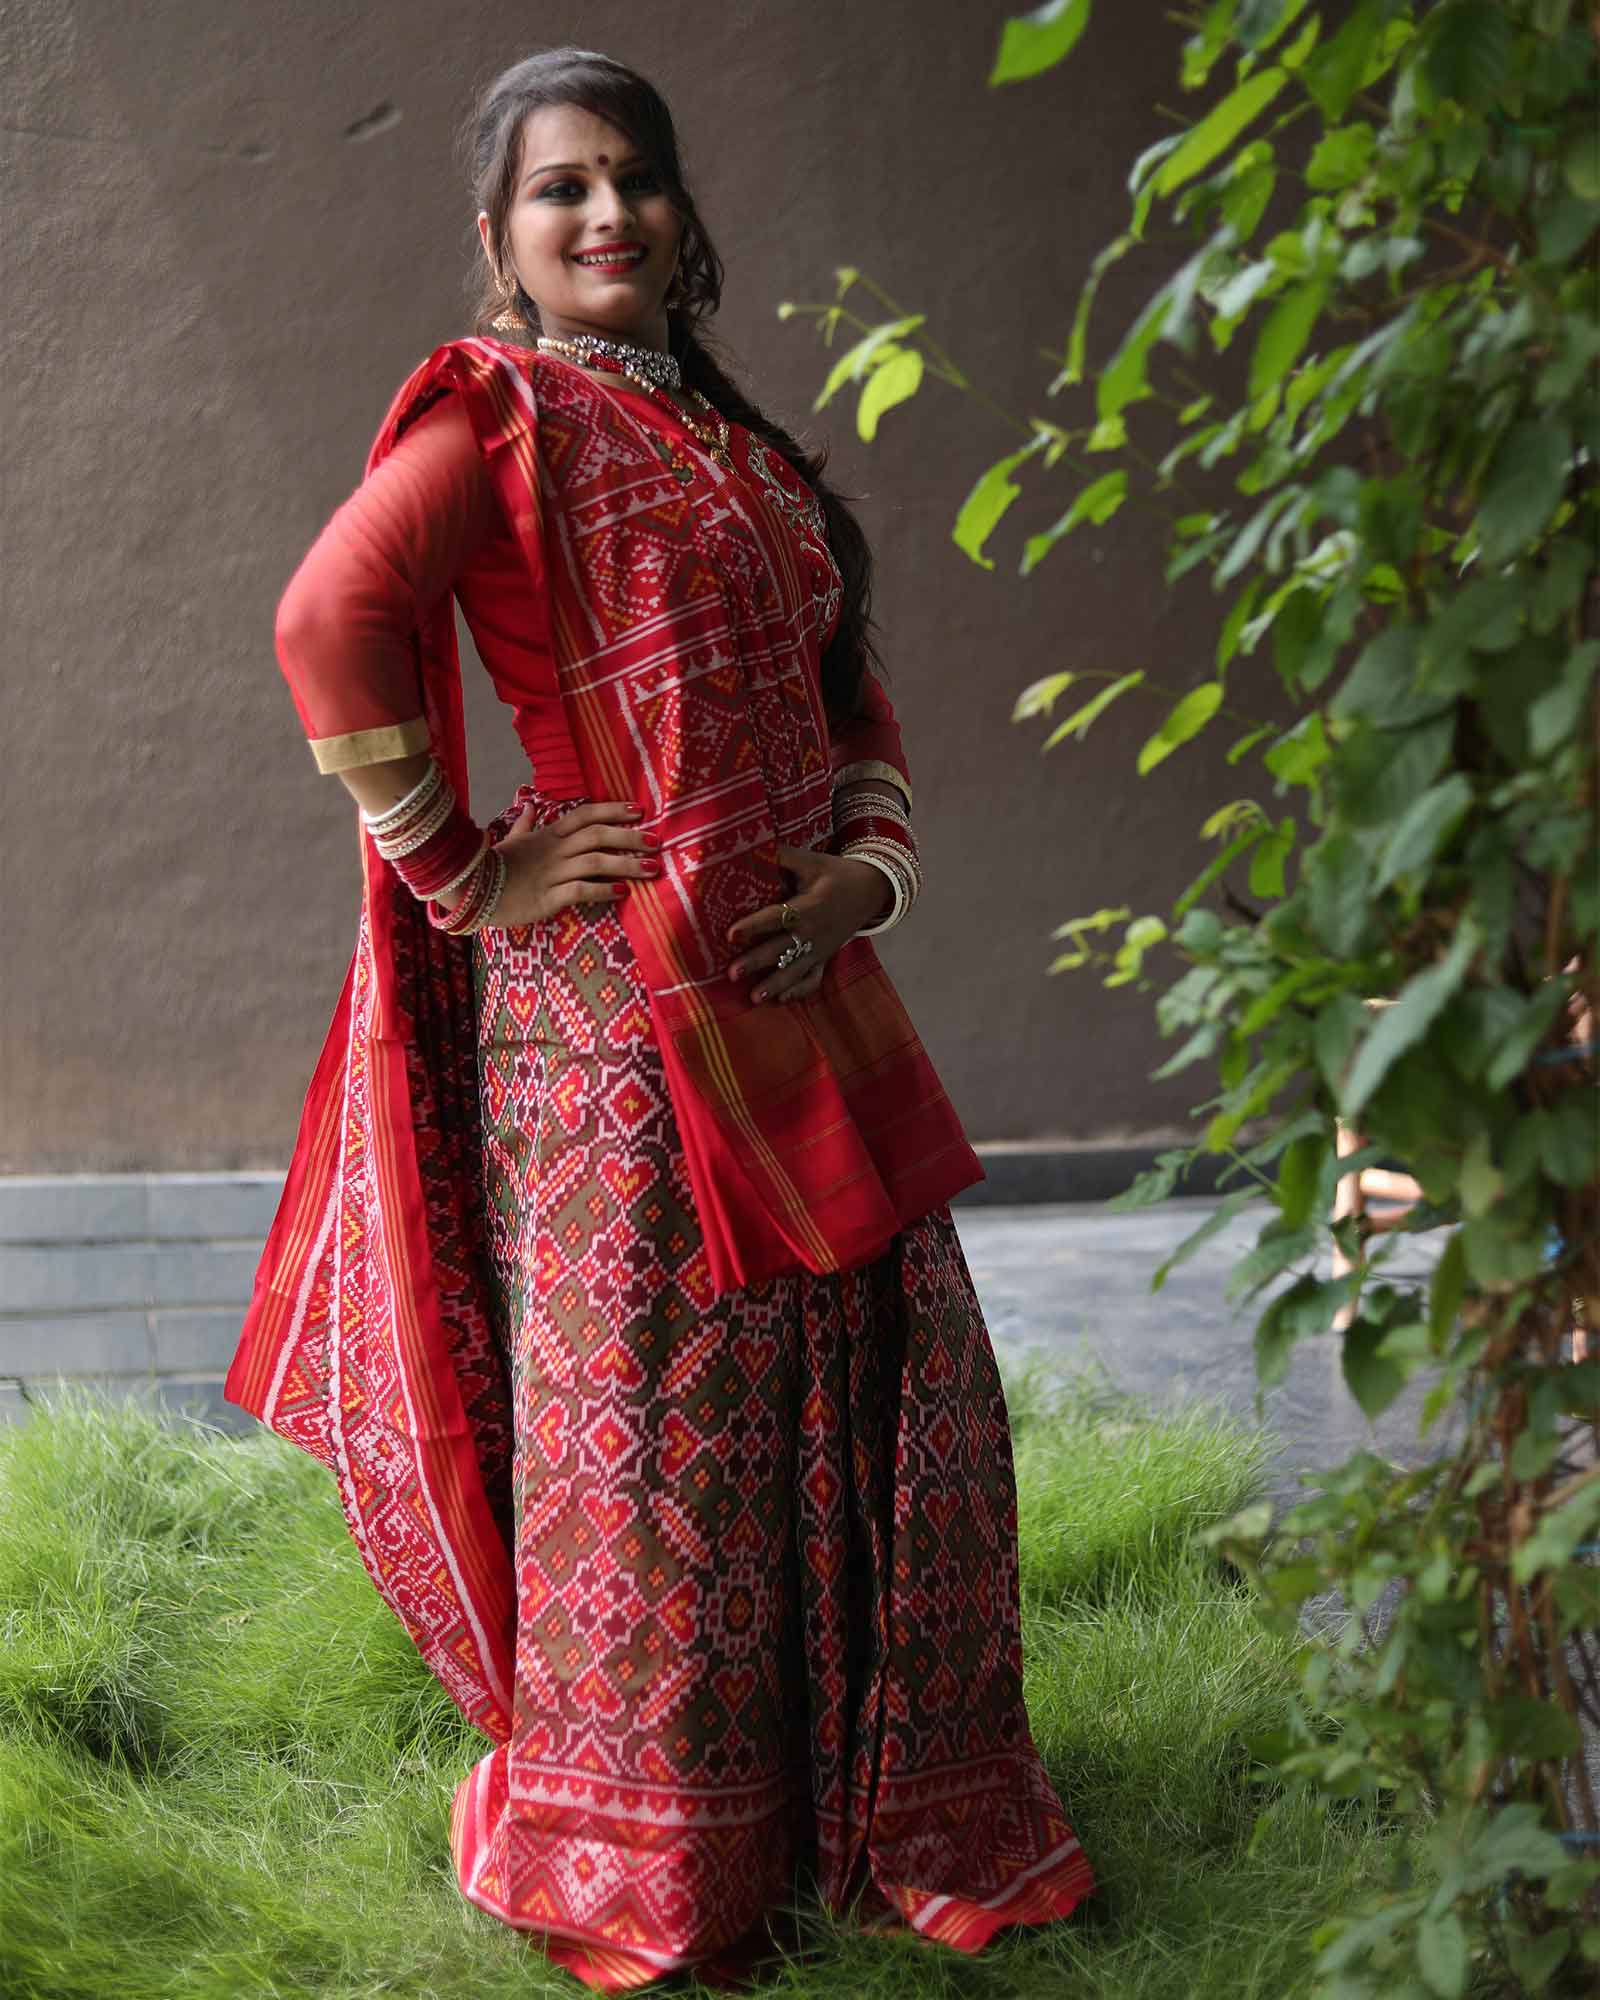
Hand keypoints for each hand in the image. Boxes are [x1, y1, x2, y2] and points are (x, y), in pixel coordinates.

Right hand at [465, 800, 659, 925]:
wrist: (470, 890)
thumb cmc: (494, 866)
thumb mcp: (510, 840)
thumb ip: (525, 824)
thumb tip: (531, 805)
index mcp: (548, 835)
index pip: (585, 815)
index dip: (613, 810)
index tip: (639, 810)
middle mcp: (554, 850)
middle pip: (597, 836)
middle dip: (629, 837)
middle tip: (656, 842)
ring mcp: (551, 873)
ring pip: (594, 863)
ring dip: (626, 865)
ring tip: (651, 869)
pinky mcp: (547, 898)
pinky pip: (580, 891)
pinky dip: (603, 890)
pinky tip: (623, 892)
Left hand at [724, 843, 889, 1003]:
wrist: (871, 890)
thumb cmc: (834, 873)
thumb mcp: (811, 860)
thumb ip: (782, 856)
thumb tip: (749, 847)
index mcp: (809, 906)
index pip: (777, 917)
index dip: (754, 926)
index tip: (731, 934)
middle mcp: (814, 932)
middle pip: (782, 949)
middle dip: (757, 962)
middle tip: (733, 973)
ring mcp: (820, 949)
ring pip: (795, 971)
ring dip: (775, 985)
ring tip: (753, 998)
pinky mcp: (825, 958)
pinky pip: (813, 979)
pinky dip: (798, 991)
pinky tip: (780, 1000)